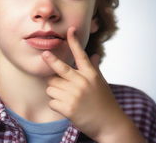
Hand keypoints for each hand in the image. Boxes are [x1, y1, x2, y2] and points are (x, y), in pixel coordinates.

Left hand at [42, 26, 144, 141]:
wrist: (110, 125)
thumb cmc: (105, 101)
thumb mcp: (101, 82)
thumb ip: (95, 67)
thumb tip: (95, 55)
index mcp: (90, 74)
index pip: (81, 54)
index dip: (74, 41)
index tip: (70, 30)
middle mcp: (82, 82)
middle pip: (61, 68)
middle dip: (51, 60)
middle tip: (44, 54)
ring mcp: (75, 95)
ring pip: (52, 86)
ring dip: (54, 91)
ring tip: (65, 96)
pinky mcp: (68, 108)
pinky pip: (51, 101)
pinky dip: (55, 104)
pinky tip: (65, 107)